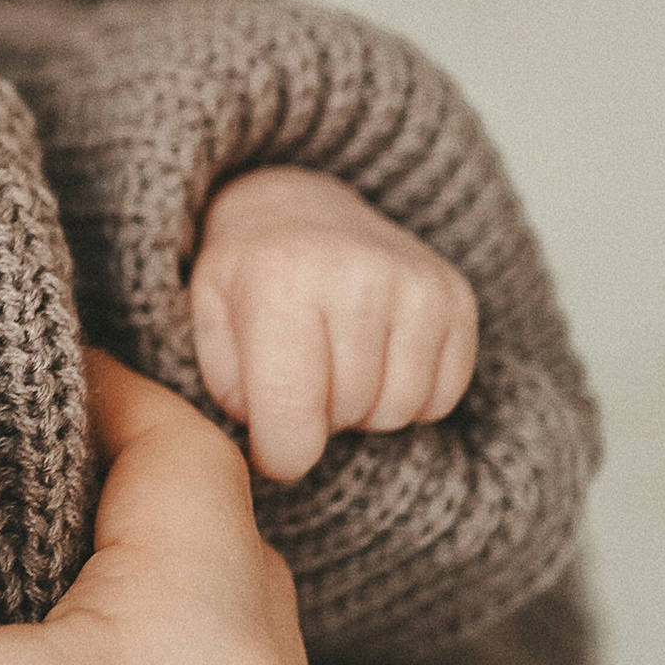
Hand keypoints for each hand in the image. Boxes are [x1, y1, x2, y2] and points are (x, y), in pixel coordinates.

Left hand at [189, 166, 478, 482]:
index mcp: (282, 278)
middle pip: (347, 412)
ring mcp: (417, 283)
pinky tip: (376, 364)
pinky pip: (442, 397)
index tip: (272, 454)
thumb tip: (281, 451)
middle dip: (318, 422)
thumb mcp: (208, 326)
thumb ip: (229, 394)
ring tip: (334, 373)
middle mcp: (359, 273)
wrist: (300, 210)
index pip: (292, 409)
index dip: (281, 455)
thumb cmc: (247, 279)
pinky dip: (408, 399)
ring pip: (399, 410)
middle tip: (300, 388)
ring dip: (364, 412)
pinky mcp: (456, 297)